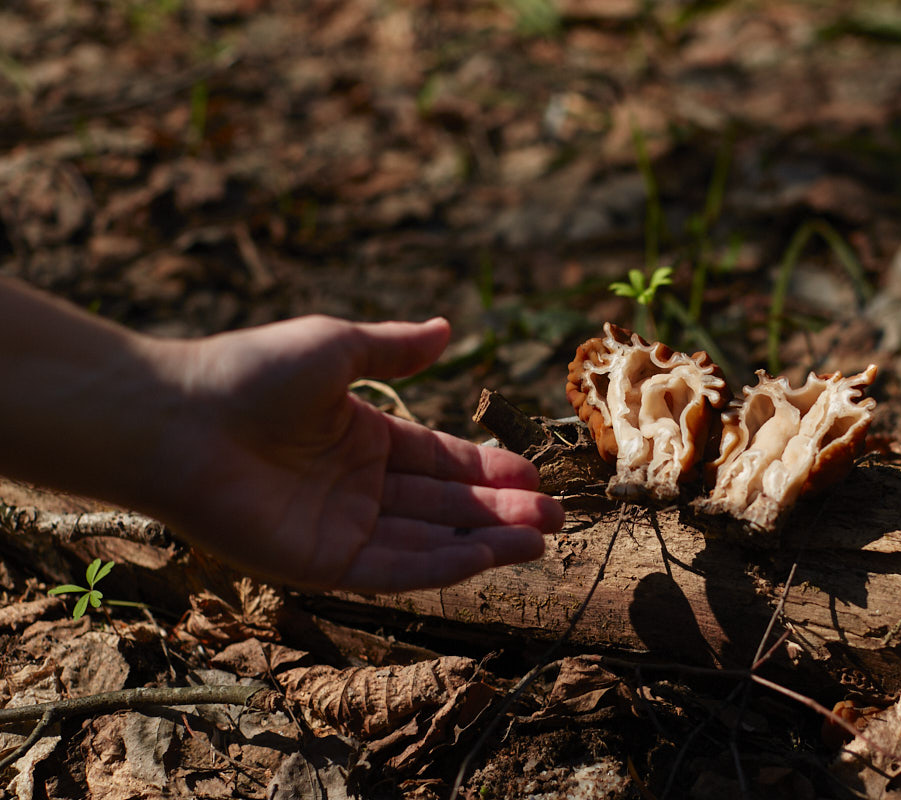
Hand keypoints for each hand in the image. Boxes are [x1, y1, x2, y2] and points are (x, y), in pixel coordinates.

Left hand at [149, 315, 562, 592]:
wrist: (179, 419)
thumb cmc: (251, 373)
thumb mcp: (337, 347)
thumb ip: (396, 348)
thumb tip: (448, 330)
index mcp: (362, 437)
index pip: (439, 460)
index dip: (488, 469)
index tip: (534, 474)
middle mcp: (357, 486)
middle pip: (444, 506)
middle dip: (501, 511)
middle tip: (557, 515)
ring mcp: (341, 527)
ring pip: (429, 542)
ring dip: (486, 542)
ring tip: (542, 537)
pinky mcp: (322, 563)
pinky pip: (396, 569)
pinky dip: (445, 565)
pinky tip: (491, 555)